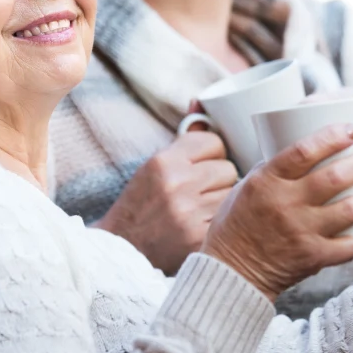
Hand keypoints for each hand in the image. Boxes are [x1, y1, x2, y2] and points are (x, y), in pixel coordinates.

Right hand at [95, 129, 237, 273]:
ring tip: (202, 209)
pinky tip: (205, 226)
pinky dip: (220, 222)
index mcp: (164, 161)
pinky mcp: (199, 238)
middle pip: (228, 168)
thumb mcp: (155, 165)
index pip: (214, 141)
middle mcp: (177, 184)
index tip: (203, 165)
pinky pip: (227, 219)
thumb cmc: (141, 204)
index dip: (212, 154)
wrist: (121, 250)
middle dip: (219, 179)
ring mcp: (189, 213)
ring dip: (223, 200)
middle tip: (203, 191)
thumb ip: (184, 136)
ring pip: (232, 194)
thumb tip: (201, 102)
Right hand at [201, 124, 352, 302]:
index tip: (351, 130)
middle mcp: (285, 204)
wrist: (231, 270)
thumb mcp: (247, 186)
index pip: (304, 150)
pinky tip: (351, 233)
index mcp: (267, 181)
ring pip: (351, 209)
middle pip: (335, 177)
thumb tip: (305, 150)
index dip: (333, 136)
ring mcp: (301, 232)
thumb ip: (274, 168)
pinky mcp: (312, 257)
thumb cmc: (238, 223)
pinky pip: (349, 245)